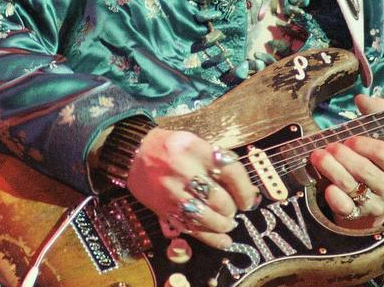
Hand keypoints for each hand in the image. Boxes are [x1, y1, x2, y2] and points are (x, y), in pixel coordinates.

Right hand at [125, 128, 260, 249]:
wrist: (134, 154)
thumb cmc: (171, 147)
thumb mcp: (196, 143)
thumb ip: (218, 162)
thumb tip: (247, 190)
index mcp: (196, 150)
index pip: (230, 171)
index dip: (245, 190)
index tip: (249, 201)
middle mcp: (184, 170)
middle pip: (218, 198)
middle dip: (231, 209)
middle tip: (232, 211)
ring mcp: (172, 192)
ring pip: (205, 217)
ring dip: (222, 225)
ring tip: (226, 223)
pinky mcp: (164, 209)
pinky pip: (190, 228)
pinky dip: (210, 238)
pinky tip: (222, 240)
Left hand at [309, 94, 383, 228]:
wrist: (370, 200)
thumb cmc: (373, 161)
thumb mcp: (379, 137)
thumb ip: (375, 114)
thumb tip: (362, 97)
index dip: (363, 143)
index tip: (349, 137)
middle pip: (364, 170)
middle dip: (343, 155)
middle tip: (329, 146)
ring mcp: (376, 205)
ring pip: (351, 186)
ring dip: (331, 169)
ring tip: (318, 156)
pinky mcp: (359, 216)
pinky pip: (345, 208)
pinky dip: (334, 197)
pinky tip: (326, 186)